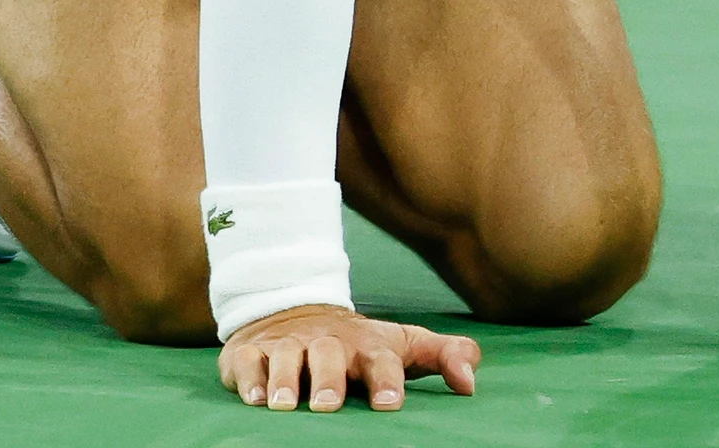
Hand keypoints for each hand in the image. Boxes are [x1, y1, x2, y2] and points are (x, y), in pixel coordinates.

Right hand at [217, 303, 481, 412]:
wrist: (293, 311)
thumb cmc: (358, 344)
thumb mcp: (403, 344)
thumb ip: (444, 356)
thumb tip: (471, 383)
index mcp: (366, 345)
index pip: (381, 359)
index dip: (387, 380)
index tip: (390, 404)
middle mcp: (325, 343)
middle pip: (328, 355)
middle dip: (328, 379)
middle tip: (329, 405)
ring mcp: (286, 345)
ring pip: (285, 357)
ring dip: (285, 381)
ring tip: (286, 407)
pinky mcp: (250, 351)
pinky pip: (246, 362)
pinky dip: (249, 379)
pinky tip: (255, 399)